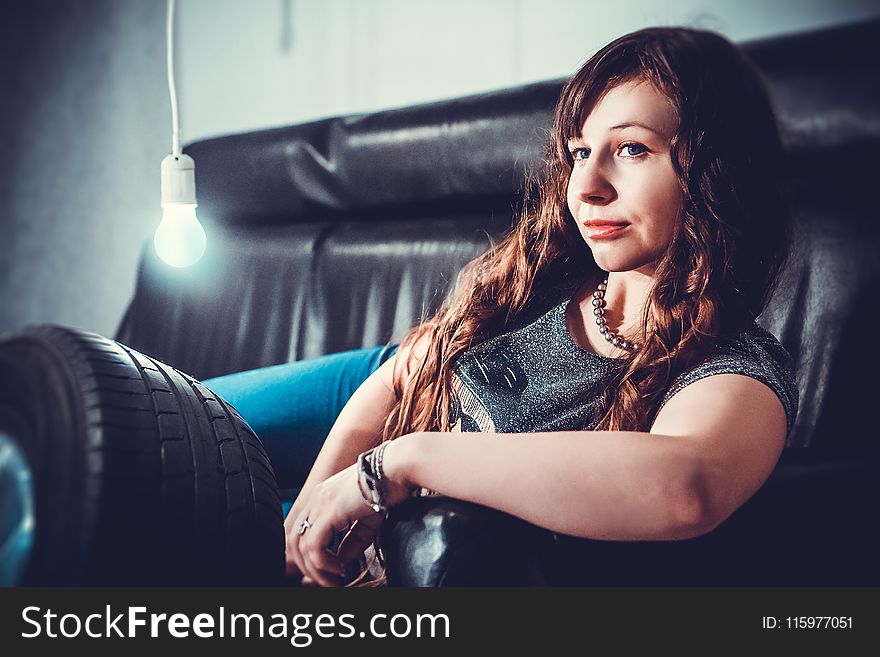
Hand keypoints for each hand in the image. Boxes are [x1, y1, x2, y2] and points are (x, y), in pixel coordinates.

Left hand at [286, 441, 414, 586]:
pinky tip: (339, 569)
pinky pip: (314, 546)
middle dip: (308, 568)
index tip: (331, 571)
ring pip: (301, 547)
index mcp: (321, 497)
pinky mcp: (329, 511)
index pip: (300, 532)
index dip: (310, 557)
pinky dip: (323, 563)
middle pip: (294, 542)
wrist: (398, 468)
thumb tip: (340, 563)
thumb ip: (351, 542)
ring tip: (335, 580)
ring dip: (316, 570)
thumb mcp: (366, 521)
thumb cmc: (387, 488)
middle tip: (329, 582)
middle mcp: (315, 499)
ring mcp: (320, 503)